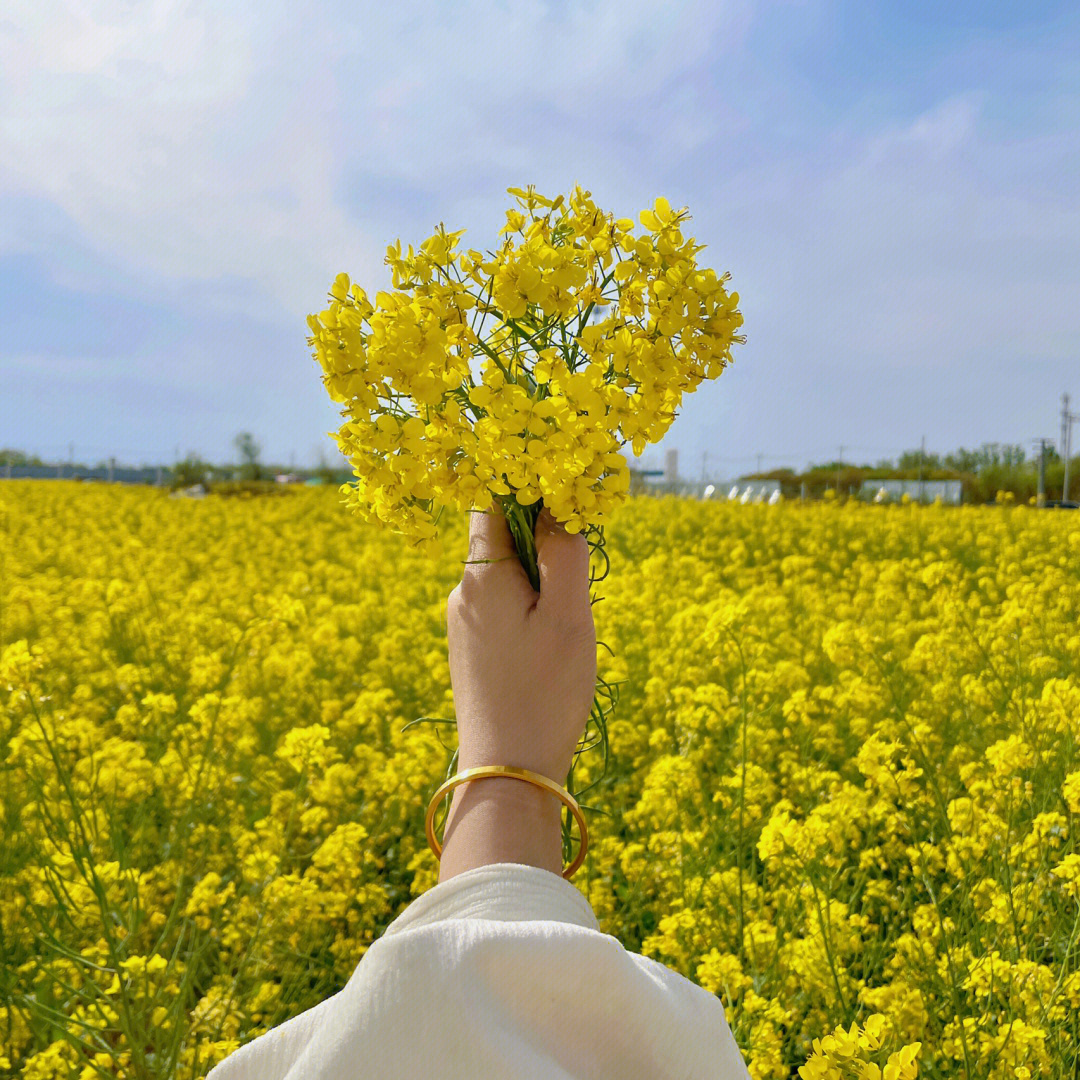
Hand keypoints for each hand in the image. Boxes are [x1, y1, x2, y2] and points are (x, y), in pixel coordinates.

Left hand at [446, 505, 596, 786]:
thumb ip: (565, 550)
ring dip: (541, 578)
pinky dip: (530, 607)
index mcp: (483, 573)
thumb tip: (560, 499)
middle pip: (503, 535)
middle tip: (582, 567)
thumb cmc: (544, 692)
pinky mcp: (470, 649)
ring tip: (568, 620)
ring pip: (507, 574)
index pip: (492, 497)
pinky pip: (503, 606)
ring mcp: (464, 622)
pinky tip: (550, 645)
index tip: (565, 484)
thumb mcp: (568, 616)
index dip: (527, 481)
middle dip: (544, 537)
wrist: (507, 772)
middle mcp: (464, 591)